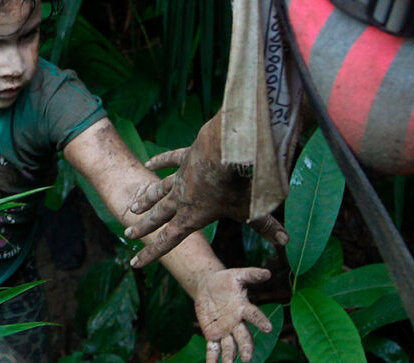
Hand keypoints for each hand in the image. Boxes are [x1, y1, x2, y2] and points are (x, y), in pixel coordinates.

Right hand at [124, 113, 288, 267]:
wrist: (229, 150)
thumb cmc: (240, 184)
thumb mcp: (253, 210)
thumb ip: (266, 226)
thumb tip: (285, 242)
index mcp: (192, 216)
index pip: (168, 241)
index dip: (151, 254)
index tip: (134, 263)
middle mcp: (181, 198)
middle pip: (157, 216)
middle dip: (142, 227)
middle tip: (128, 233)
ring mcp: (180, 177)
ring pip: (158, 191)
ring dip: (146, 200)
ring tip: (134, 206)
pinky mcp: (186, 157)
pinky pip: (169, 160)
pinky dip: (159, 162)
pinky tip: (148, 164)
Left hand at [193, 267, 272, 362]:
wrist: (208, 286)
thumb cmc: (226, 280)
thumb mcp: (237, 274)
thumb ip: (251, 274)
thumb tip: (268, 273)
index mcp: (244, 309)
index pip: (254, 316)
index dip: (261, 321)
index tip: (268, 327)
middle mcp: (237, 323)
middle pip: (244, 337)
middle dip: (246, 347)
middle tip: (247, 358)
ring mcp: (225, 330)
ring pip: (230, 346)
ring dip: (229, 357)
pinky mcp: (213, 334)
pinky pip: (213, 349)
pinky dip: (212, 359)